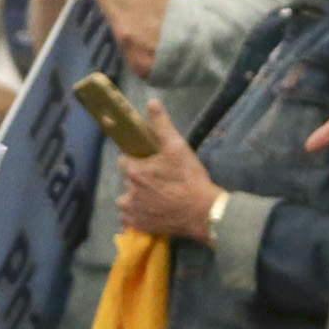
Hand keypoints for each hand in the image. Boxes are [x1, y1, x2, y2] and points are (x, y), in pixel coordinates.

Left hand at [117, 98, 219, 241]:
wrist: (203, 211)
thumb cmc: (189, 177)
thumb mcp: (178, 146)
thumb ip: (162, 125)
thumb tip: (151, 102)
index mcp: (134, 171)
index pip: (125, 161)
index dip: (136, 160)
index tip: (149, 162)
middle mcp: (128, 191)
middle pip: (128, 180)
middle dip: (139, 178)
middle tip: (158, 179)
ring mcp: (133, 211)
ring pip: (127, 200)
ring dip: (137, 197)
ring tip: (156, 197)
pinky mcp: (140, 226)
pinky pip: (131, 219)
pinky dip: (138, 215)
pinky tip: (153, 211)